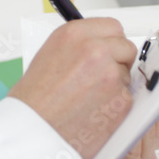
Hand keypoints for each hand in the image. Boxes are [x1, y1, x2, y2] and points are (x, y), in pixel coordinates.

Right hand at [9, 18, 137, 158]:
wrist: (31, 131)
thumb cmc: (33, 101)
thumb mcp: (49, 56)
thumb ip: (78, 47)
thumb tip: (100, 46)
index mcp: (75, 34)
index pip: (112, 27)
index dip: (111, 42)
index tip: (107, 51)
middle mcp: (95, 49)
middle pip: (126, 48)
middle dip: (118, 62)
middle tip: (101, 79)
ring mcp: (111, 74)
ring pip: (127, 74)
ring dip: (116, 85)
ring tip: (89, 100)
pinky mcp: (121, 100)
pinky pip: (127, 98)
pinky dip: (115, 107)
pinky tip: (93, 113)